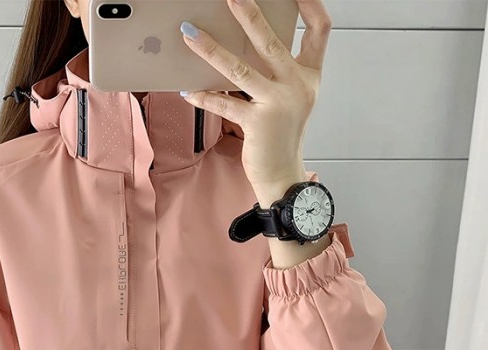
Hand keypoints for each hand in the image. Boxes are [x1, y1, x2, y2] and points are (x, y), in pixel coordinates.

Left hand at [179, 0, 332, 192]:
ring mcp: (278, 104)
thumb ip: (277, 72)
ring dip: (211, 50)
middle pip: (272, 42)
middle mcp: (297, 86)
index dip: (311, 3)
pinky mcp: (257, 123)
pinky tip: (187, 90)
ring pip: (239, 69)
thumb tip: (242, 45)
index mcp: (309, 76)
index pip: (320, 29)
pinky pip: (224, 103)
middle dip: (250, 15)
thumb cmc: (282, 135)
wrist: (282, 173)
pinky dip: (203, 96)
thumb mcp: (290, 98)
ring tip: (190, 34)